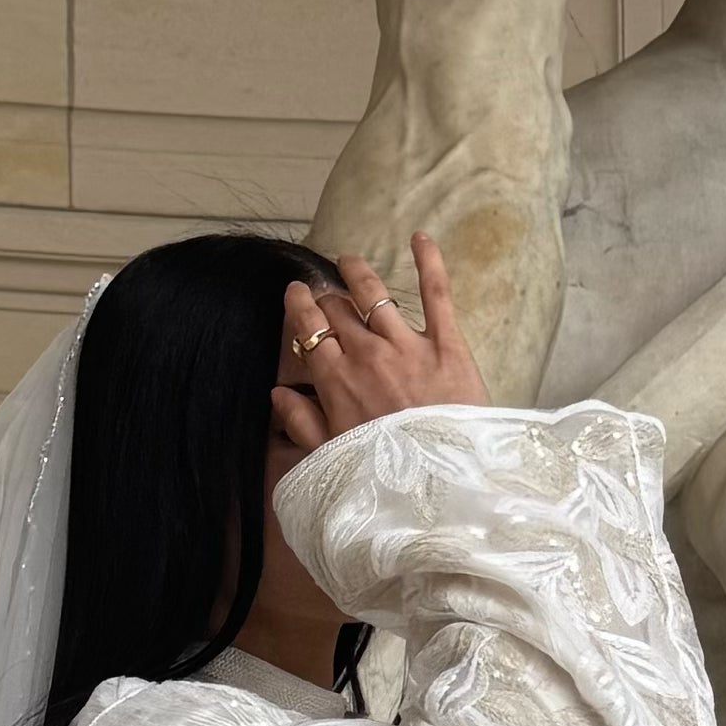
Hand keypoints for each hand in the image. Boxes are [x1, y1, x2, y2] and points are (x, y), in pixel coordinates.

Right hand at [270, 233, 489, 460]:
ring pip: (374, 293)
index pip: (309, 331)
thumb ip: (302, 423)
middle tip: (324, 290)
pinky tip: (420, 237)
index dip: (300, 308)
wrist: (442, 488)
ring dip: (358, 272)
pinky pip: (436, 293)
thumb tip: (278, 395)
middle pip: (338, 310)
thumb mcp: (331, 457)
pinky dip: (428, 261)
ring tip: (350, 261)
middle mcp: (367, 354)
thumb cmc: (385, 478)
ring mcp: (407, 345)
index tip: (295, 294)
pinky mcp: (447, 344)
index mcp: (337, 380)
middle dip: (326, 295)